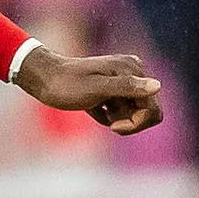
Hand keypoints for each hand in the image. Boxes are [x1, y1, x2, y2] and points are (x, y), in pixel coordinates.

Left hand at [15, 45, 162, 134]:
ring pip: (135, 112)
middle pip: (147, 111)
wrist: (41, 78)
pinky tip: (93, 108)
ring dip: (118, 118)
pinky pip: (122, 110)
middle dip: (128, 121)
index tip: (114, 126)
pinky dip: (109, 115)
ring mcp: (123, 80)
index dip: (136, 123)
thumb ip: (126, 87)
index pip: (153, 109)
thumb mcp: (95, 89)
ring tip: (97, 109)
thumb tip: (157, 86)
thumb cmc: (64, 84)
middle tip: (106, 120)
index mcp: (132, 70)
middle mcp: (132, 72)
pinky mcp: (113, 88)